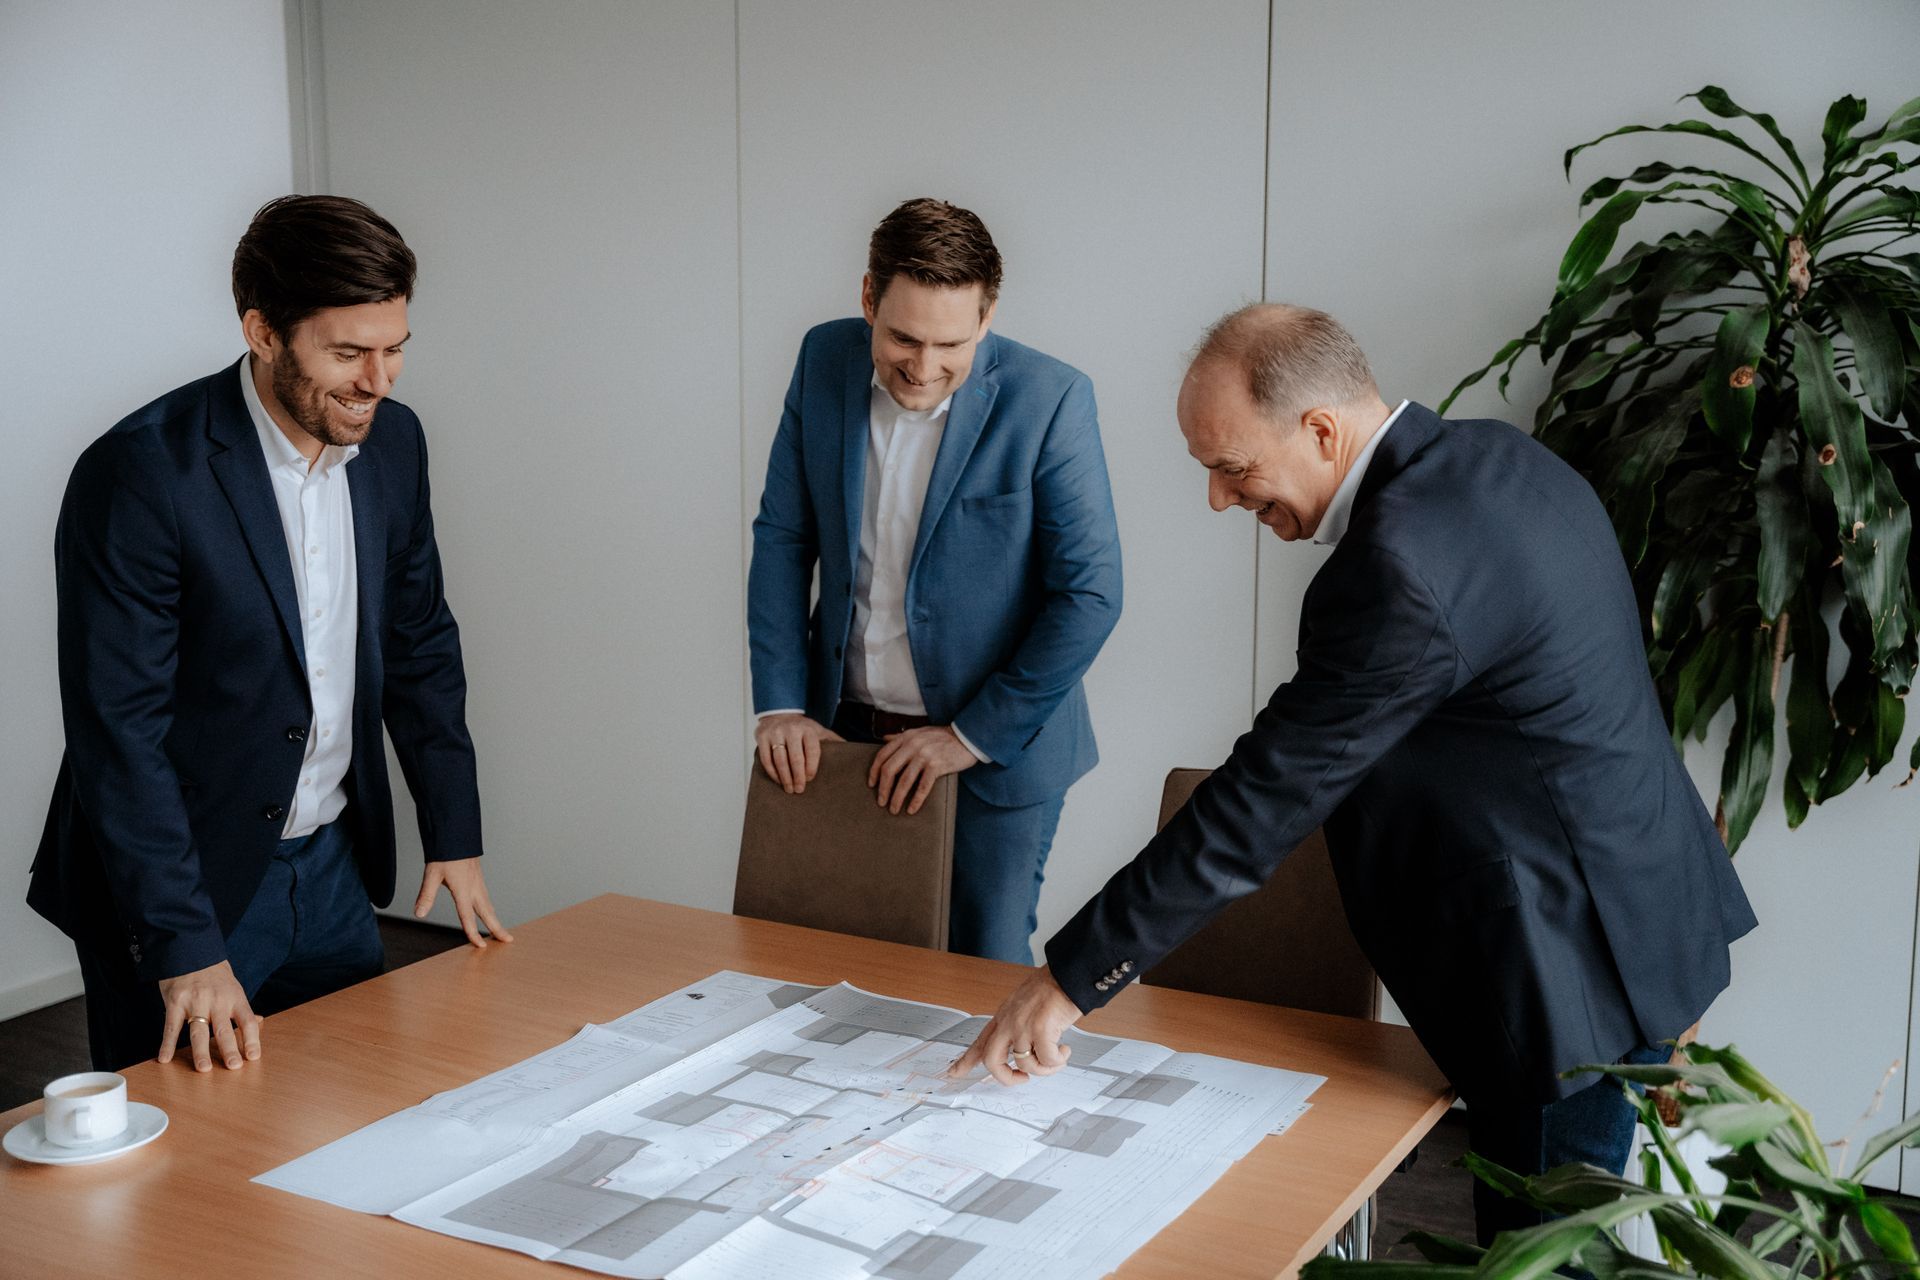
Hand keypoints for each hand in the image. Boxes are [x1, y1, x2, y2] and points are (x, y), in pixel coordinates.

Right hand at [157, 960, 260, 1072]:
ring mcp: (195, 1001)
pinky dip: (167, 1044)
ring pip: (198, 1031)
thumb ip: (242, 1008)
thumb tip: (260, 1023)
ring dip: (200, 1052)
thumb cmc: (214, 974)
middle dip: (229, 1049)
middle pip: (224, 1029)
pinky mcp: (175, 1002)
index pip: (247, 1021)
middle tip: (233, 1067)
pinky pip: (171, 1027)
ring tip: (203, 1069)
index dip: (252, 1040)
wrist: (191, 950)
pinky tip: (164, 1058)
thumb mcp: (233, 987)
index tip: (253, 1057)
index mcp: (235, 997)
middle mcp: (217, 1000)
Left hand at [414, 857, 513, 948]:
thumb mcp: (432, 874)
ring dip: (495, 919)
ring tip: (500, 931)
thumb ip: (426, 895)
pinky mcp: (478, 878)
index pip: (468, 916)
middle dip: (497, 928)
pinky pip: (487, 898)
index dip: (473, 932)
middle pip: (488, 913)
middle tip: (508, 940)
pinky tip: (488, 911)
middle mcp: (474, 888)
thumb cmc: (445, 853)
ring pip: (489, 905)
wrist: (457, 835)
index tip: (480, 945)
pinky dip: (490, 909)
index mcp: (463, 889)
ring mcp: (478, 883)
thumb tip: (419, 914)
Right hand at [755, 714, 843, 794]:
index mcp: (808, 729)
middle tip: (800, 790)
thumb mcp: (819, 731)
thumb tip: (851, 753)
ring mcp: (775, 733)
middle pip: (795, 757)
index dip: (811, 767)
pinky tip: (779, 781)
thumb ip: (833, 741)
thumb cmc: (802, 728)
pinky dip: (772, 772)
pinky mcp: (762, 737)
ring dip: (785, 777)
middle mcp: (791, 729)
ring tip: (790, 789)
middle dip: (798, 776)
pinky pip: (766, 759)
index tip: (810, 779)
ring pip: (780, 759)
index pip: (811, 750)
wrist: (778, 714)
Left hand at [869, 726, 976, 814]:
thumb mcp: (919, 732)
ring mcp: (925, 755)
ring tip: (893, 809)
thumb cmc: (943, 737)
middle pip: (890, 769)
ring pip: (904, 781)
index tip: (872, 784)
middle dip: (883, 789)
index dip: (874, 772)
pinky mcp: (937, 765)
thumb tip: (884, 739)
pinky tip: (912, 809)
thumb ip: (902, 737)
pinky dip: (916, 800)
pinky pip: (923, 787)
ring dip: (897, 798)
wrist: (967, 737)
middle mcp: (913, 745)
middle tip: (881, 802)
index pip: (882, 755)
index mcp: (906, 737)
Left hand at [948, 966, 1082, 1085]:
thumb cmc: (1051, 987)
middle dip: (1006, 1077)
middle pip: (992, 1061)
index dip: (965, 1061)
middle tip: (1022, 1079)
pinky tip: (1064, 1050)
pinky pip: (1047, 1060)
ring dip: (1045, 1068)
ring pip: (1025, 1065)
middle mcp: (1008, 1023)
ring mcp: (1022, 1026)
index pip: (979, 1042)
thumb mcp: (1023, 1004)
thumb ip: (1018, 1026)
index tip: (955, 1072)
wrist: (1067, 974)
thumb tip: (1024, 1051)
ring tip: (1057, 1057)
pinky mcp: (1041, 1030)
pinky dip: (1058, 1061)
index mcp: (1003, 1016)